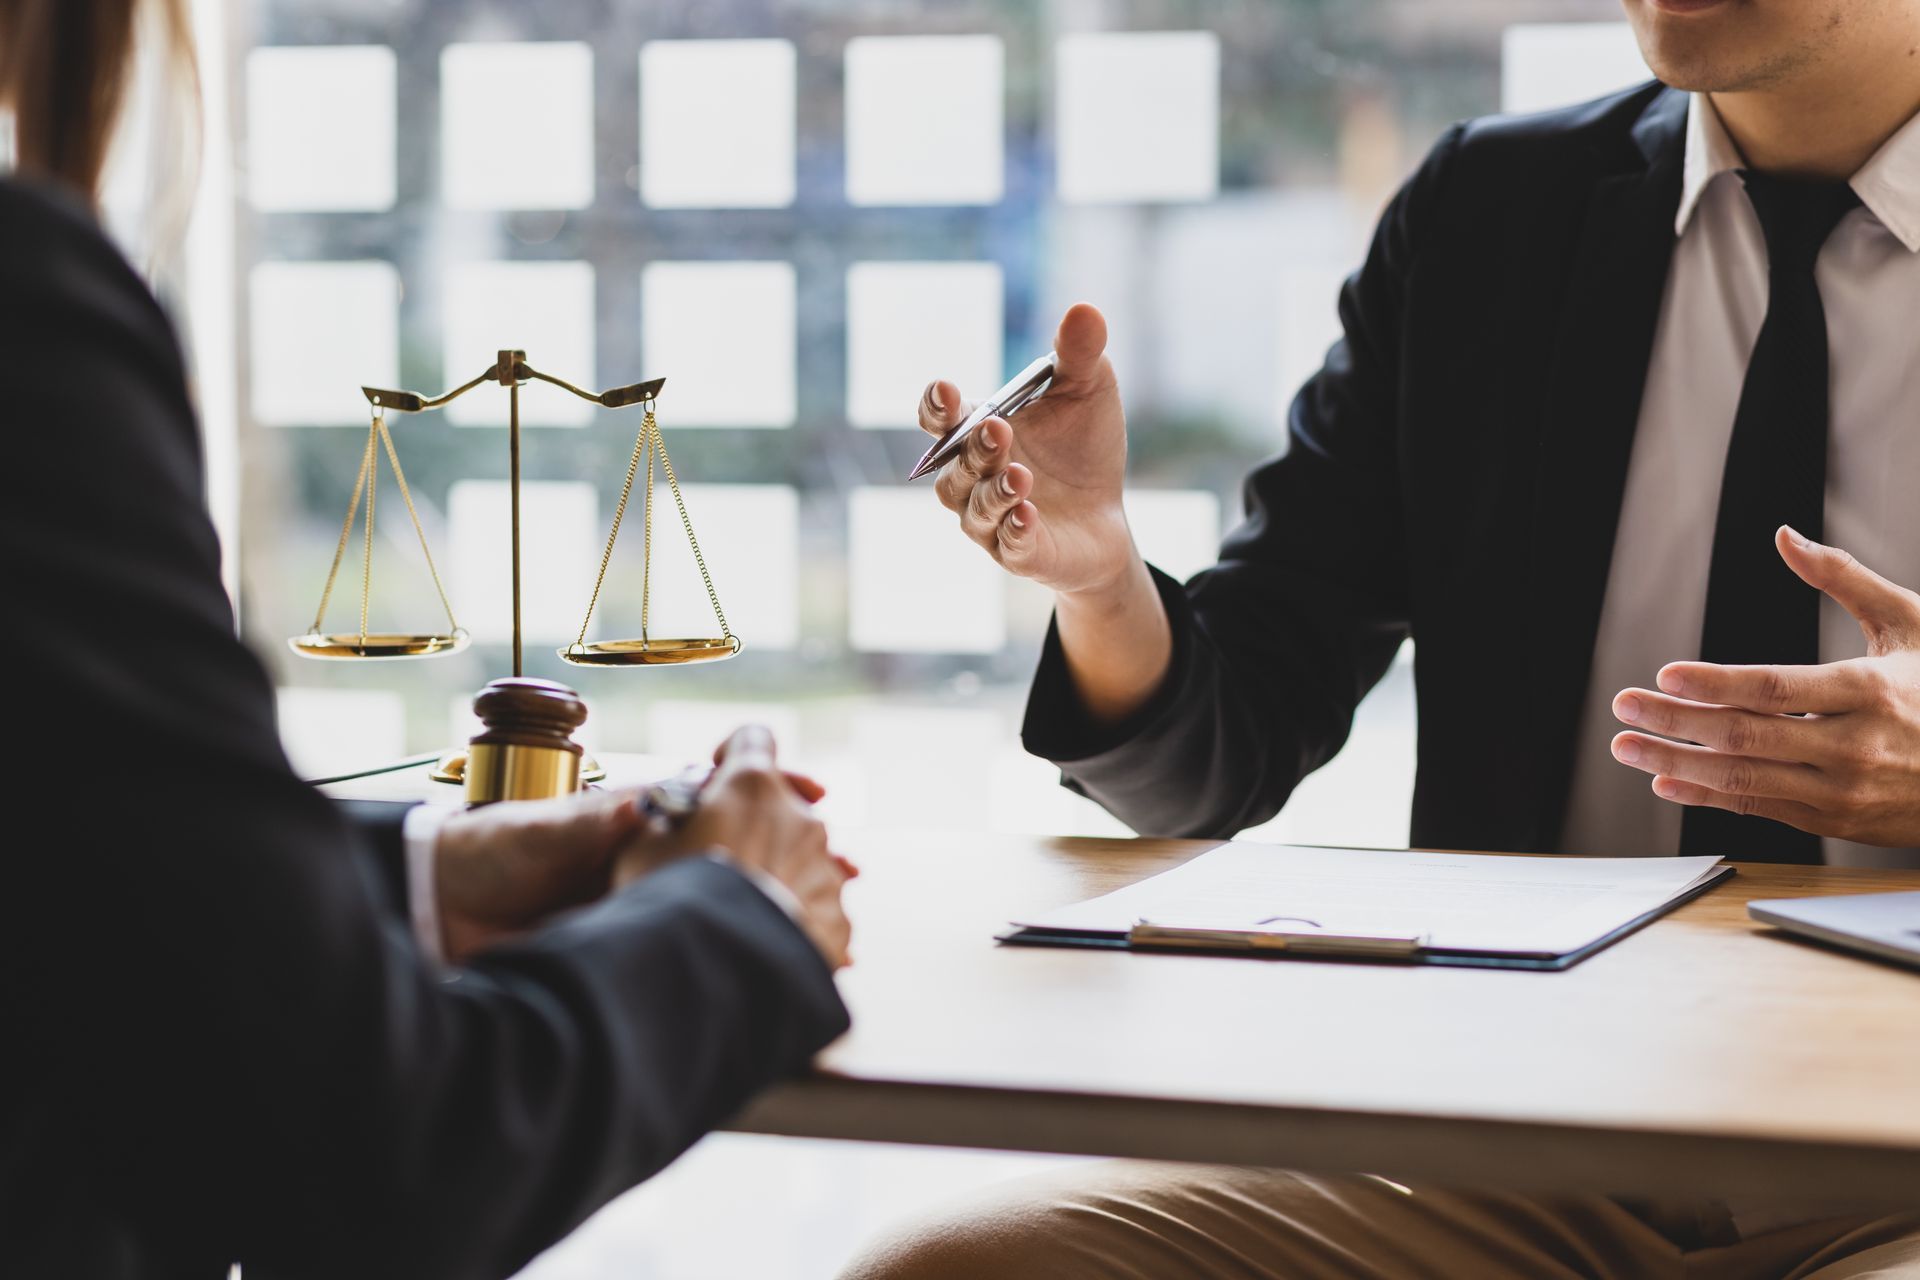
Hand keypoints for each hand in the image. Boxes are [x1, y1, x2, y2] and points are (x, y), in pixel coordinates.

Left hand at [431, 768, 827, 964]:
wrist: (438, 911)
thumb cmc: (488, 853)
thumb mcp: (542, 831)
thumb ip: (594, 824)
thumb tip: (643, 811)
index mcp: (638, 816)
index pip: (721, 795)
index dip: (772, 788)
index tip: (818, 791)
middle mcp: (653, 856)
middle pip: (742, 850)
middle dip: (800, 855)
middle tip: (851, 868)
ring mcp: (647, 901)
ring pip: (730, 900)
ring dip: (782, 907)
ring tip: (836, 924)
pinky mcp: (633, 943)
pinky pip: (697, 943)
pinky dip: (741, 949)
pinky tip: (778, 963)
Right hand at [615, 726, 854, 968]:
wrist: (716, 975)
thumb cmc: (667, 902)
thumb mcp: (641, 849)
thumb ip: (665, 824)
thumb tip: (670, 825)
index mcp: (752, 785)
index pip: (752, 739)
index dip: (731, 756)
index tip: (714, 786)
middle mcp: (800, 818)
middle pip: (780, 807)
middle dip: (753, 827)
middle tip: (717, 863)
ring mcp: (826, 870)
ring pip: (803, 860)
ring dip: (776, 875)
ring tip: (738, 914)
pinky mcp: (838, 920)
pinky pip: (817, 911)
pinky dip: (794, 922)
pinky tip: (762, 946)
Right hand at [919, 303, 1136, 599]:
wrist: (1107, 514)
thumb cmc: (1083, 447)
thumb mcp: (1088, 390)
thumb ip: (1078, 353)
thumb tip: (1083, 309)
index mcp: (977, 431)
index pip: (940, 420)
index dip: (936, 406)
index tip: (947, 391)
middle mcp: (972, 478)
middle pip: (954, 466)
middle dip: (974, 447)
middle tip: (1000, 429)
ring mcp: (991, 520)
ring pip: (974, 509)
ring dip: (993, 490)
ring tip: (1020, 475)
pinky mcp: (1020, 554)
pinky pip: (1008, 545)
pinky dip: (1015, 528)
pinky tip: (1028, 512)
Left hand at [1610, 527, 1919, 845]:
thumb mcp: (1911, 623)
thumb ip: (1845, 579)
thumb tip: (1786, 535)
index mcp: (1871, 691)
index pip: (1777, 689)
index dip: (1716, 684)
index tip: (1665, 674)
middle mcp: (1855, 745)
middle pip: (1747, 736)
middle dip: (1676, 723)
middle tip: (1622, 707)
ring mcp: (1843, 790)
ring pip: (1746, 780)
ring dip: (1677, 764)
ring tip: (1627, 746)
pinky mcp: (1835, 821)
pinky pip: (1760, 809)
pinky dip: (1708, 797)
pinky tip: (1666, 781)